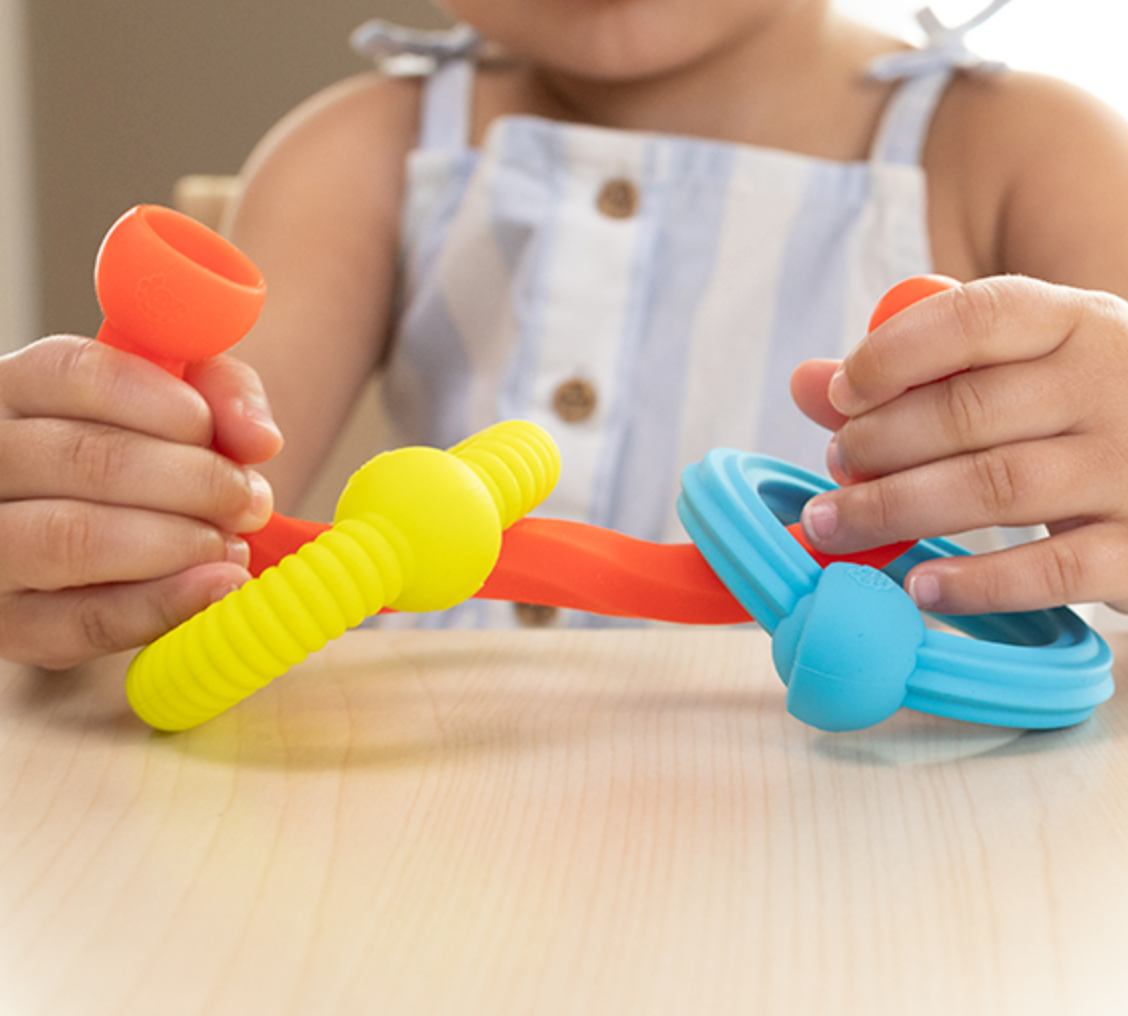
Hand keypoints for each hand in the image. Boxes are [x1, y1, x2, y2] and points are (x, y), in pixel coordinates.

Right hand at [0, 336, 282, 667]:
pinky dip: (164, 604)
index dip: (154, 400)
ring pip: (72, 538)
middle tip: (250, 500)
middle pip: (81, 458)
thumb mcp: (189, 403)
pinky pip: (84, 621)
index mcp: (19, 392)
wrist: (136, 546)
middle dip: (192, 481)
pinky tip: (218, 587)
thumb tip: (259, 438)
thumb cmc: (159, 458)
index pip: (69, 373)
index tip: (210, 428)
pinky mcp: (10, 625)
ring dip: (177, 542)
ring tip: (233, 544)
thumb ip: (225, 395)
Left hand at [790, 276, 1127, 614]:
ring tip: (837, 525)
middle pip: (967, 411)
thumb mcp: (1014, 370)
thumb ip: (913, 372)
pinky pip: (1050, 570)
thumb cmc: (1077, 412)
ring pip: (994, 487)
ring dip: (896, 509)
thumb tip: (806, 383)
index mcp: (1075, 323)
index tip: (841, 395)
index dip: (892, 354)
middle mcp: (1110, 384)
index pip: (975, 315)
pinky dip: (975, 583)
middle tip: (836, 468)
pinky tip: (919, 586)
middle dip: (877, 444)